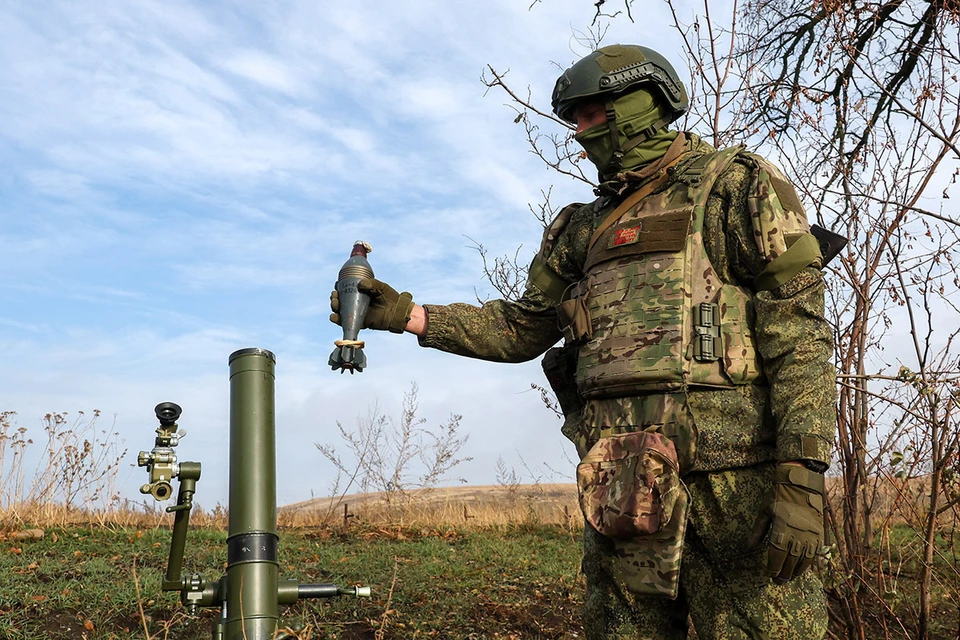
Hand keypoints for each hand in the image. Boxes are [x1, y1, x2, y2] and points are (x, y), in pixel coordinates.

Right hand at [329, 277, 413, 333]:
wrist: (398, 312)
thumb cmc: (390, 298)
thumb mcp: (381, 287)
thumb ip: (372, 284)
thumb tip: (361, 284)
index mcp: (359, 293)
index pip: (345, 289)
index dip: (339, 287)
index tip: (337, 285)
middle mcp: (355, 303)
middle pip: (339, 300)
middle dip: (334, 297)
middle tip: (335, 295)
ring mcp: (356, 313)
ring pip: (340, 311)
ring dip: (334, 307)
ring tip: (335, 303)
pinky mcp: (359, 323)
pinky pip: (346, 323)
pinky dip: (338, 320)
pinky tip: (335, 316)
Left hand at [750, 463, 824, 582]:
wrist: (801, 486)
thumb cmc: (778, 498)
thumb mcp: (764, 512)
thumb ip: (757, 532)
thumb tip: (749, 548)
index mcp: (782, 529)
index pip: (777, 556)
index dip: (773, 568)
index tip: (769, 574)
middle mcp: (797, 535)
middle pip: (790, 562)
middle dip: (783, 573)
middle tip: (778, 581)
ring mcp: (810, 536)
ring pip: (802, 561)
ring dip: (795, 572)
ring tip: (788, 577)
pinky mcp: (818, 535)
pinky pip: (813, 555)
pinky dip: (807, 565)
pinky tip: (800, 569)